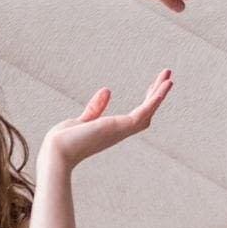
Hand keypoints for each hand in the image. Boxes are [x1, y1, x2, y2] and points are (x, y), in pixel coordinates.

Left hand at [41, 69, 173, 170]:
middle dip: (156, 95)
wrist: (57, 151)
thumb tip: (108, 90)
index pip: (136, 114)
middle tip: (167, 76)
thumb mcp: (84, 119)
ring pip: (149, 111)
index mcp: (113, 129)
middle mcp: (121, 131)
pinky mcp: (122, 126)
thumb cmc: (66, 141)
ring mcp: (123, 129)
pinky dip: (156, 98)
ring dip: (160, 94)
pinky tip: (164, 84)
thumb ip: (96, 108)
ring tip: (169, 76)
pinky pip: (145, 110)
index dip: (146, 100)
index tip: (152, 86)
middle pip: (147, 112)